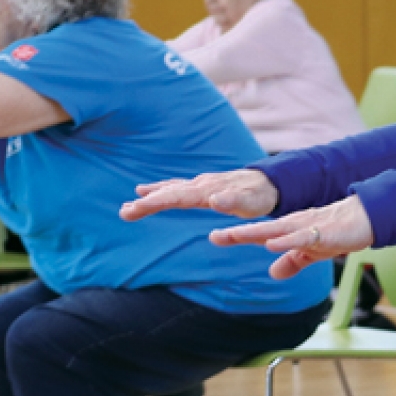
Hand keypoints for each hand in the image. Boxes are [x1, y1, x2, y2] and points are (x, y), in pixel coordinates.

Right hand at [120, 168, 279, 221]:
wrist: (271, 182)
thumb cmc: (262, 196)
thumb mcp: (253, 202)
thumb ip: (234, 202)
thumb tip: (214, 200)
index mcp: (208, 190)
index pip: (175, 196)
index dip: (154, 202)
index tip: (134, 208)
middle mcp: (201, 185)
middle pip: (168, 193)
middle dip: (146, 202)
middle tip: (124, 212)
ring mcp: (201, 184)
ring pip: (170, 189)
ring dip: (149, 196)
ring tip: (129, 204)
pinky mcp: (203, 187)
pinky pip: (177, 188)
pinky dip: (161, 189)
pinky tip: (148, 191)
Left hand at [208, 195, 373, 279]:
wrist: (363, 218)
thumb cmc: (336, 232)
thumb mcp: (310, 251)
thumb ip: (291, 262)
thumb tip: (273, 273)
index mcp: (287, 230)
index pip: (258, 233)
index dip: (236, 235)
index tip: (214, 236)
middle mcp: (292, 226)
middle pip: (260, 230)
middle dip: (238, 233)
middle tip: (215, 235)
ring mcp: (305, 228)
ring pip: (276, 230)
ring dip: (255, 233)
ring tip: (235, 235)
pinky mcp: (321, 234)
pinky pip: (300, 238)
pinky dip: (285, 241)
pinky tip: (272, 244)